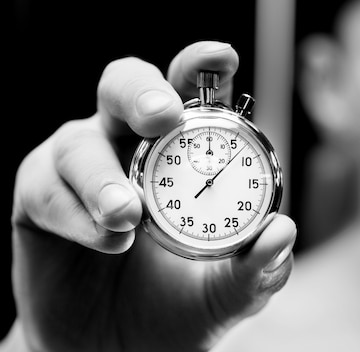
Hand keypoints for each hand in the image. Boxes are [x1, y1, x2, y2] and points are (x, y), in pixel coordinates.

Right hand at [7, 41, 295, 351]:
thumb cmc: (179, 308)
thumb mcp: (230, 292)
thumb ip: (259, 266)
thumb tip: (282, 231)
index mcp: (183, 154)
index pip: (192, 94)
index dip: (202, 66)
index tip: (221, 58)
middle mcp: (130, 146)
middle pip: (124, 85)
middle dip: (141, 92)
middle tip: (162, 116)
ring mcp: (82, 168)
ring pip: (79, 140)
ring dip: (104, 176)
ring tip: (128, 216)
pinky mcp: (39, 198)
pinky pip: (46, 188)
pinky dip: (77, 213)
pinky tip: (107, 240)